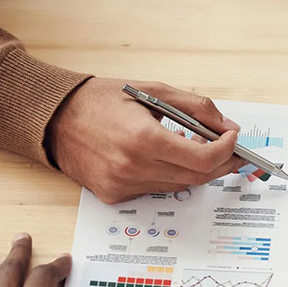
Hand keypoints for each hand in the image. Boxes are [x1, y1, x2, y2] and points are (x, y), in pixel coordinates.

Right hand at [47, 78, 244, 203]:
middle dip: (221, 163)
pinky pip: (156, 190)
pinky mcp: (114, 196)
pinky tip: (168, 157)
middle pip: (197, 177)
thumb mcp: (153, 90)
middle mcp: (132, 168)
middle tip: (231, 149)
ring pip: (179, 186)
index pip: (203, 159)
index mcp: (143, 139)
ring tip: (198, 147)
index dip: (227, 150)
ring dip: (196, 169)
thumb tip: (227, 127)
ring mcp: (122, 186)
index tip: (233, 138)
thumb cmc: (102, 99)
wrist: (54, 117)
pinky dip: (170, 175)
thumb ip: (196, 108)